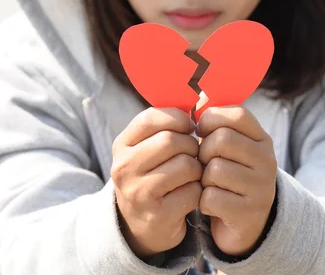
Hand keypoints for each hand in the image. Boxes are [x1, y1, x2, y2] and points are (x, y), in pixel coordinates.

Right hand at [111, 107, 202, 258]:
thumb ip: (163, 125)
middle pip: (171, 141)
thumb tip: (197, 103)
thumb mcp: (145, 148)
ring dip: (197, 168)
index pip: (149, 118)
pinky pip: (193, 191)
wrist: (138, 225)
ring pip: (186, 165)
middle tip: (193, 152)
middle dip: (190, 144)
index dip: (176, 117)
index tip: (187, 125)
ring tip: (192, 173)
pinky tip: (190, 193)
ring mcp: (139, 193)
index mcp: (121, 145)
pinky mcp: (158, 216)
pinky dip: (199, 190)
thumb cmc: (151, 174)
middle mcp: (124, 168)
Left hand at [197, 106, 276, 256]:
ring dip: (203, 178)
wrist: (247, 222)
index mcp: (262, 138)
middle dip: (203, 151)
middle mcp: (267, 161)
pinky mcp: (248, 214)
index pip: (237, 114)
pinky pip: (211, 198)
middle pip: (222, 140)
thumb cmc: (230, 172)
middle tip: (204, 161)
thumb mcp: (230, 144)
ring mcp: (261, 189)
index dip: (211, 119)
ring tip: (210, 183)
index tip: (202, 130)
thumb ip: (217, 119)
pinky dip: (203, 201)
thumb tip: (201, 93)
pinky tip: (212, 203)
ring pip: (214, 170)